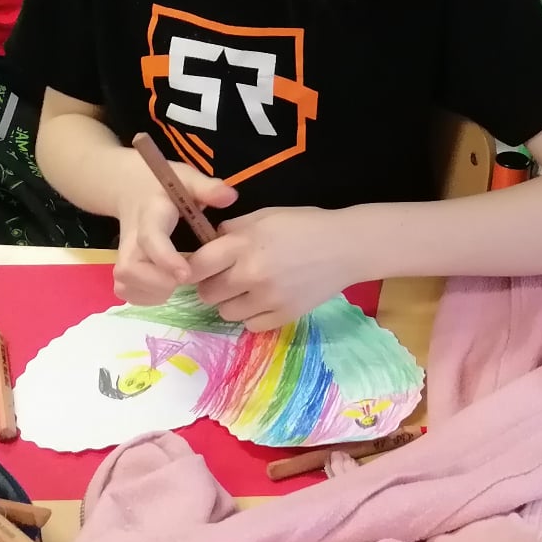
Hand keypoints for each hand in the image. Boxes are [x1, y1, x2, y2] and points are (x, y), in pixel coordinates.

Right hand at [112, 155, 234, 306]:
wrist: (130, 187)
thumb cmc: (164, 186)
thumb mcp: (187, 178)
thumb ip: (207, 188)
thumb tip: (230, 197)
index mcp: (150, 215)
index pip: (150, 238)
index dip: (165, 258)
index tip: (185, 274)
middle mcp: (131, 238)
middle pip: (131, 268)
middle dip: (158, 283)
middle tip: (186, 279)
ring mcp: (123, 255)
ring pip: (126, 283)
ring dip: (153, 292)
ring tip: (176, 283)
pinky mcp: (122, 269)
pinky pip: (127, 292)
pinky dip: (145, 298)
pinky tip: (164, 289)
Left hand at [191, 207, 358, 329]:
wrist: (348, 247)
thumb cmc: (305, 225)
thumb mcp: (266, 215)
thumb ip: (233, 229)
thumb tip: (209, 243)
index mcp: (244, 245)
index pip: (197, 266)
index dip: (193, 268)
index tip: (199, 268)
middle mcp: (252, 274)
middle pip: (207, 293)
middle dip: (212, 285)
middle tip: (226, 277)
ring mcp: (268, 298)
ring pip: (226, 312)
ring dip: (231, 302)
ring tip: (248, 289)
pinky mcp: (284, 316)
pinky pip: (250, 325)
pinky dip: (252, 315)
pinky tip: (264, 300)